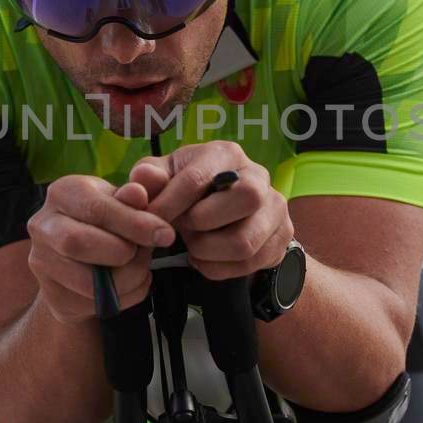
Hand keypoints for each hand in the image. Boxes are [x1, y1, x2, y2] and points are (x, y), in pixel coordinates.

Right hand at [26, 175, 175, 322]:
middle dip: (122, 251)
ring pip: (87, 280)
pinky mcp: (53, 295)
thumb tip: (139, 193)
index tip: (165, 234)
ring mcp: (43, 263)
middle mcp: (43, 226)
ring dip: (127, 278)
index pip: (94, 208)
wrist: (84, 257)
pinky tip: (130, 283)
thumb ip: (138, 193)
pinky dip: (124, 296)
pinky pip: (94, 303)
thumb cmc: (109, 220)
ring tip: (141, 267)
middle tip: (146, 252)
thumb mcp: (125, 199)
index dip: (134, 223)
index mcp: (62, 193)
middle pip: (78, 243)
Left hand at [130, 142, 293, 281]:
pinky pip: (250, 263)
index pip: (197, 178)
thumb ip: (147, 178)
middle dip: (203, 223)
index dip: (168, 206)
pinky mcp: (282, 235)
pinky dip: (219, 268)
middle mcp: (257, 175)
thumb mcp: (164, 178)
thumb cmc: (189, 190)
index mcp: (225, 153)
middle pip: (246, 198)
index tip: (150, 223)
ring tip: (194, 244)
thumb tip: (140, 181)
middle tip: (184, 229)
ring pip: (245, 241)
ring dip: (208, 250)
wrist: (226, 212)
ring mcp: (275, 206)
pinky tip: (206, 258)